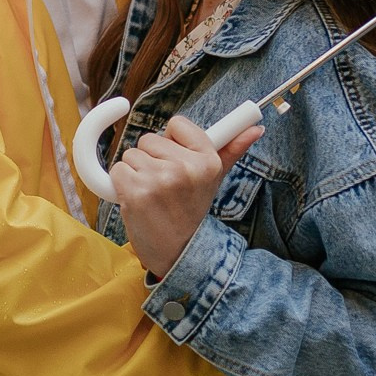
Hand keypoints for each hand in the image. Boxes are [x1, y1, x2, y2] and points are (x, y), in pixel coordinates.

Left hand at [110, 115, 262, 279]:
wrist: (177, 252)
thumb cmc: (192, 210)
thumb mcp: (215, 179)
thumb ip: (232, 149)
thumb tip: (256, 128)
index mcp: (207, 161)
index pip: (176, 124)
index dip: (171, 142)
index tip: (176, 159)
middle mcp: (185, 168)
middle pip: (149, 139)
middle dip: (151, 158)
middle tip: (164, 184)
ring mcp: (159, 180)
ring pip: (131, 155)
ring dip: (136, 173)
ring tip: (153, 194)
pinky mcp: (136, 192)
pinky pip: (118, 170)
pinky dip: (122, 184)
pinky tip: (138, 200)